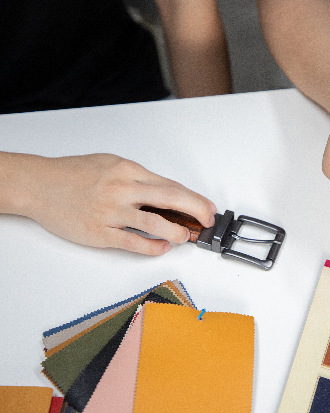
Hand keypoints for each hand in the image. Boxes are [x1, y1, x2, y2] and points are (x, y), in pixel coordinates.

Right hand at [16, 153, 215, 254]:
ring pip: (154, 222)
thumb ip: (137, 178)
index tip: (207, 207)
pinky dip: (151, 246)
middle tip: (208, 221)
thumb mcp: (111, 164)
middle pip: (170, 199)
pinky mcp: (100, 232)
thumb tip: (165, 193)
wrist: (38, 185)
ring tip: (186, 237)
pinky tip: (162, 247)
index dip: (194, 198)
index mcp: (128, 171)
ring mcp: (111, 212)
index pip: (170, 185)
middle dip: (195, 211)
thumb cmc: (73, 173)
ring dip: (176, 231)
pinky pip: (132, 242)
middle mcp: (122, 189)